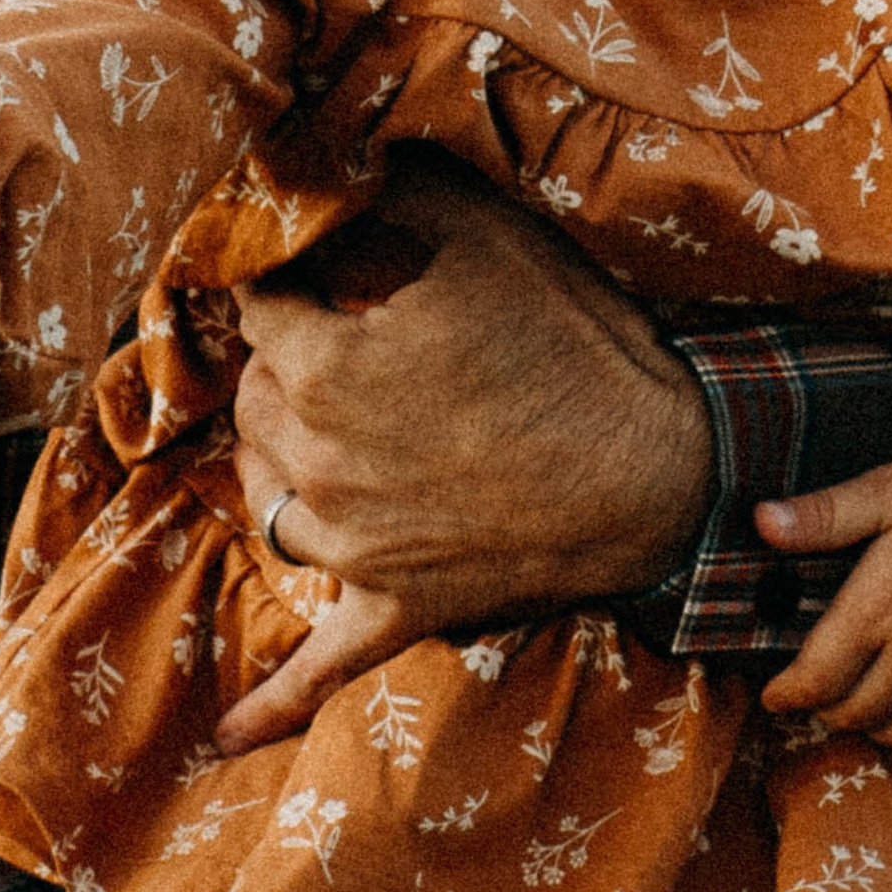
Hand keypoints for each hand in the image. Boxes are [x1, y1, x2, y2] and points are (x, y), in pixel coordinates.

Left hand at [213, 149, 713, 751]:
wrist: (659, 466)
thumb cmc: (571, 341)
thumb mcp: (480, 237)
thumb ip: (386, 191)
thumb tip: (311, 156)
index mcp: (319, 368)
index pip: (258, 306)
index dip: (288, 279)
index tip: (312, 267)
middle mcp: (313, 462)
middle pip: (254, 401)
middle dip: (290, 364)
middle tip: (350, 336)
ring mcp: (351, 546)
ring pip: (266, 500)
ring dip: (279, 465)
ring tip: (317, 434)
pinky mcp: (397, 608)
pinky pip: (323, 663)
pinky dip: (277, 697)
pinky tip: (232, 735)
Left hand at [757, 439, 891, 746]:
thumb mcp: (887, 490)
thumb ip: (822, 516)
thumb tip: (758, 522)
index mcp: (881, 609)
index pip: (816, 679)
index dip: (786, 694)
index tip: (773, 695)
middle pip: (854, 713)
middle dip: (825, 709)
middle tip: (815, 695)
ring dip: (875, 725)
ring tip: (863, 703)